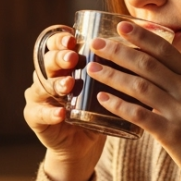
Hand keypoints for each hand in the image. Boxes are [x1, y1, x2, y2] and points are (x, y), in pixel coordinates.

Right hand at [23, 27, 104, 180]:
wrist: (82, 144)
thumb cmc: (97, 108)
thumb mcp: (106, 86)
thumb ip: (116, 68)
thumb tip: (145, 44)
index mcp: (62, 64)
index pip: (55, 44)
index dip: (60, 39)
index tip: (73, 37)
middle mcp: (47, 76)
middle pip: (47, 61)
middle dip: (59, 57)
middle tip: (72, 58)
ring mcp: (39, 96)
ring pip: (42, 86)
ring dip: (56, 84)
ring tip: (69, 85)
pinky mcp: (35, 118)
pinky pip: (39, 114)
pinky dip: (50, 114)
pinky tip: (61, 114)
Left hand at [86, 21, 180, 180]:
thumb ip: (180, 82)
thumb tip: (152, 65)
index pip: (166, 50)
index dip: (142, 36)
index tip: (121, 25)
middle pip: (147, 64)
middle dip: (119, 51)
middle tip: (96, 44)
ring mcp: (180, 112)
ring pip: (139, 86)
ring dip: (112, 75)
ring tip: (92, 68)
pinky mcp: (171, 134)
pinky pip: (139, 115)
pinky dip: (118, 105)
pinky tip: (101, 99)